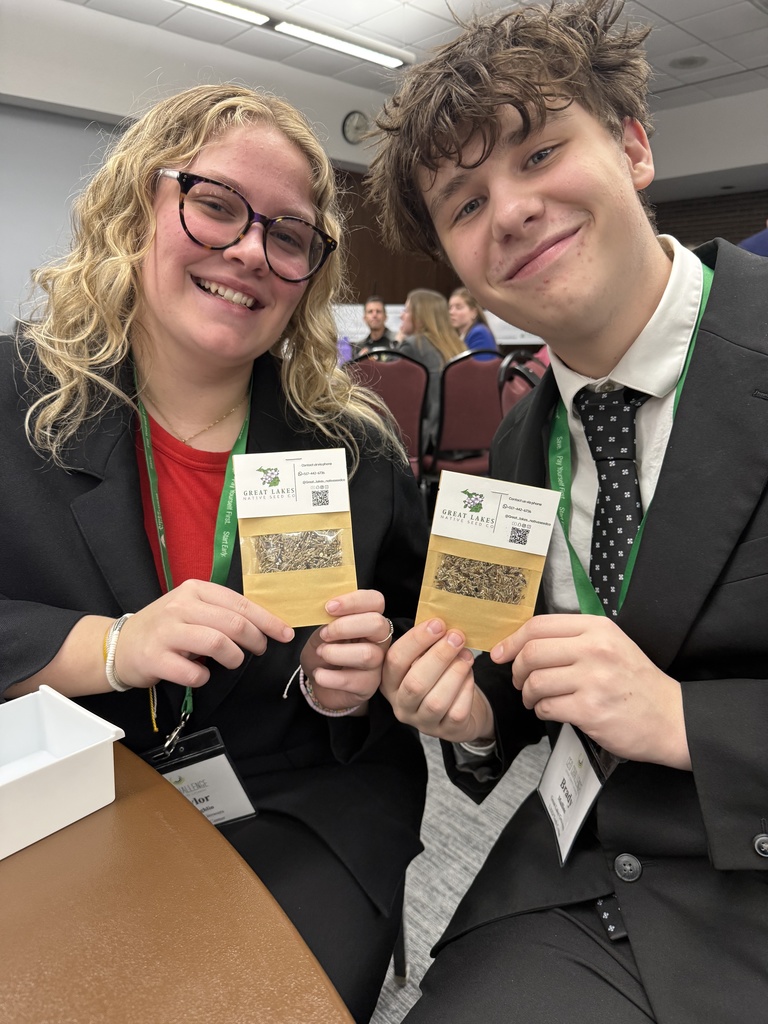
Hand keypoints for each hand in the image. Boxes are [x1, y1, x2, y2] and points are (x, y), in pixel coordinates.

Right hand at [114, 579, 293, 688]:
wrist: (120, 645)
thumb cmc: (166, 628)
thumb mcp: (193, 610)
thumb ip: (223, 613)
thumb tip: (264, 625)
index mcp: (195, 590)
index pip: (240, 604)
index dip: (268, 621)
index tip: (285, 634)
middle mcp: (180, 606)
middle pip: (233, 624)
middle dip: (255, 640)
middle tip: (258, 651)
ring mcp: (166, 632)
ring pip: (217, 643)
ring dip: (233, 658)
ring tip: (230, 663)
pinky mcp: (154, 658)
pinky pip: (193, 672)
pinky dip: (203, 677)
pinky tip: (200, 674)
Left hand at [300, 590, 392, 712]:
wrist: (319, 679)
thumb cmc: (323, 649)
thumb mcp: (321, 630)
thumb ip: (326, 619)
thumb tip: (326, 609)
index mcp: (369, 618)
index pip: (375, 601)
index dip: (353, 601)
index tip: (329, 607)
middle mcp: (379, 639)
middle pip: (377, 624)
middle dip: (345, 627)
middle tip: (324, 634)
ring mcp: (378, 663)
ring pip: (367, 654)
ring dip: (336, 653)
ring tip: (321, 654)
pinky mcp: (369, 686)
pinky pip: (354, 680)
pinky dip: (330, 677)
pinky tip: (319, 675)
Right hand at [381, 618, 493, 742]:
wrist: (457, 709)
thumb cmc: (437, 675)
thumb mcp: (424, 658)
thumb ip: (426, 643)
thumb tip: (441, 622)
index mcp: (389, 681)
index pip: (395, 661)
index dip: (416, 640)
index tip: (438, 623)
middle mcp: (401, 705)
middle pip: (415, 683)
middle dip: (439, 656)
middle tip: (457, 637)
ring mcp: (422, 722)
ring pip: (436, 701)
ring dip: (454, 673)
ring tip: (467, 655)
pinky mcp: (446, 732)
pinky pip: (456, 712)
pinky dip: (466, 690)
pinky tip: (469, 675)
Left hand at [492, 614, 690, 769]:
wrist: (671, 717)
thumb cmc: (635, 681)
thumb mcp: (611, 644)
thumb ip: (573, 638)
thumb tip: (525, 641)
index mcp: (597, 628)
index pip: (539, 625)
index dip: (512, 640)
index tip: (501, 653)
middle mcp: (595, 649)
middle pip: (532, 652)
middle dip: (516, 670)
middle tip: (519, 680)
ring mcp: (593, 680)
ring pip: (535, 681)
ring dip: (527, 693)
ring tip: (535, 698)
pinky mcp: (590, 710)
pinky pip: (547, 707)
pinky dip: (541, 710)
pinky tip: (551, 710)